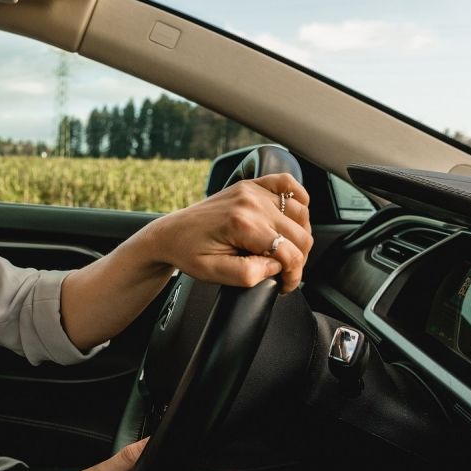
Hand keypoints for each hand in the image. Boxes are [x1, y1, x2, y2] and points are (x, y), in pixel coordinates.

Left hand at [145, 173, 311, 292]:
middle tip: (284, 272)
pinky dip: (299, 198)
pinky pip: (287, 183)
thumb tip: (276, 266)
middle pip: (300, 234)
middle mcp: (250, 203)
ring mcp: (251, 191)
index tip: (285, 286)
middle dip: (298, 259)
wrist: (169, 234)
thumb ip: (249, 274)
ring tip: (285, 250)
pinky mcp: (250, 185)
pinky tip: (294, 215)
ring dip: (300, 234)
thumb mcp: (214, 273)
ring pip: (300, 212)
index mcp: (242, 224)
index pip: (289, 253)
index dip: (293, 275)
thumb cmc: (188, 253)